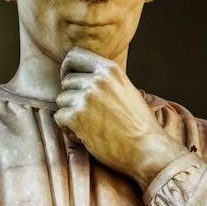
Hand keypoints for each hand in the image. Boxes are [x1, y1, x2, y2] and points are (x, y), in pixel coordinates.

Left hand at [53, 47, 188, 189]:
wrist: (147, 150)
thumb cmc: (138, 125)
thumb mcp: (125, 90)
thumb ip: (104, 80)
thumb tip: (79, 75)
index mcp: (110, 70)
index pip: (74, 55)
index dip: (68, 68)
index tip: (72, 82)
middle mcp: (97, 80)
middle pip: (66, 81)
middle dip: (72, 97)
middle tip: (87, 113)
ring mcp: (86, 98)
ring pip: (61, 100)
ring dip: (70, 113)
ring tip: (89, 125)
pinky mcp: (76, 117)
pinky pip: (59, 117)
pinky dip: (67, 128)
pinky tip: (84, 135)